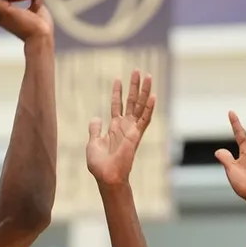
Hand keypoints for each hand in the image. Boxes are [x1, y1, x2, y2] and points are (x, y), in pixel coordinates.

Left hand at [86, 70, 155, 185]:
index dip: (117, 92)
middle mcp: (125, 126)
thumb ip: (95, 129)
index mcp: (114, 128)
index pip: (117, 105)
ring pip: (140, 106)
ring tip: (147, 75)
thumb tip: (96, 118)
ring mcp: (132, 130)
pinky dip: (149, 107)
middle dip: (134, 86)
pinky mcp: (137, 135)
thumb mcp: (92, 143)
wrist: (106, 176)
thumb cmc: (99, 164)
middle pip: (131, 102)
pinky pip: (145, 119)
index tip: (118, 78)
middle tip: (137, 70)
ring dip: (144, 91)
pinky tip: (152, 95)